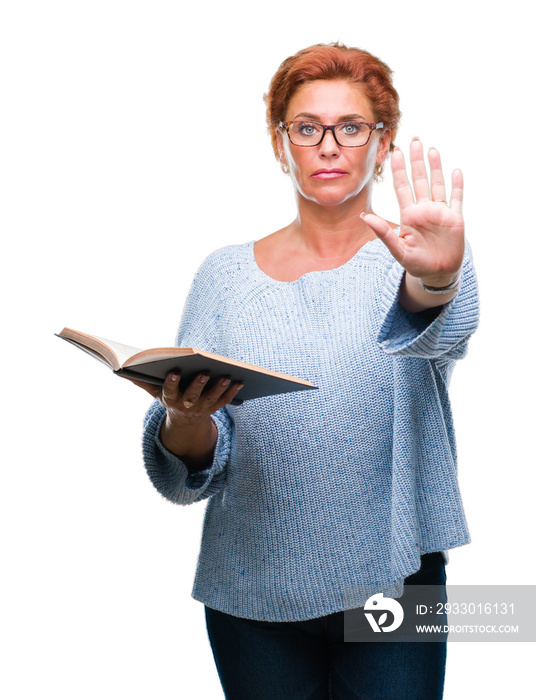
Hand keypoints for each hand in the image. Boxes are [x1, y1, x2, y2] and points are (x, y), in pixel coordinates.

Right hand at [125, 372, 242, 464]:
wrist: (184, 421)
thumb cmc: (169, 397)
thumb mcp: (154, 392)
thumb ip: (142, 380)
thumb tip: (121, 368)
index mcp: (170, 399)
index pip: (169, 391)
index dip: (171, 382)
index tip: (173, 371)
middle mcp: (185, 406)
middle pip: (192, 396)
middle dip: (198, 385)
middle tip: (204, 372)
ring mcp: (201, 409)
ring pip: (211, 399)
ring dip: (219, 388)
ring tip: (227, 376)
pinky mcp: (214, 408)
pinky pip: (224, 401)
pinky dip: (232, 392)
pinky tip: (240, 381)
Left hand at [361, 138, 463, 285]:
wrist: (437, 274)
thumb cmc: (416, 264)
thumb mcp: (398, 250)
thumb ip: (383, 233)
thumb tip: (363, 216)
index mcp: (409, 215)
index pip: (402, 187)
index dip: (399, 170)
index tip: (395, 152)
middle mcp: (423, 209)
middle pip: (419, 180)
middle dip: (416, 160)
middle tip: (414, 140)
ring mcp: (440, 212)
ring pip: (437, 184)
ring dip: (435, 167)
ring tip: (431, 149)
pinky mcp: (455, 218)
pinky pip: (456, 198)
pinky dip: (456, 185)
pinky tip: (455, 171)